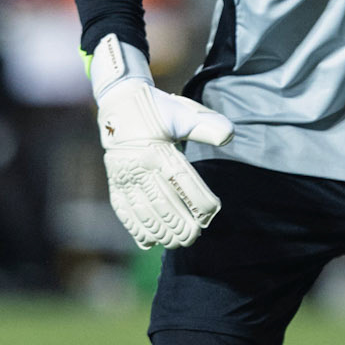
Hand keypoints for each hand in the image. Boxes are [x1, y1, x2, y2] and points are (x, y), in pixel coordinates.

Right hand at [90, 34, 233, 250]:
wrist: (119, 102)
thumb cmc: (159, 109)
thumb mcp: (184, 113)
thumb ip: (207, 126)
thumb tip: (229, 137)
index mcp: (158, 149)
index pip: (182, 180)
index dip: (198, 200)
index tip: (212, 213)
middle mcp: (140, 165)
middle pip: (161, 202)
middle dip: (179, 223)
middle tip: (194, 237)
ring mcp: (124, 175)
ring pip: (142, 210)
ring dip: (159, 230)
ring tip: (175, 242)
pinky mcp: (115, 181)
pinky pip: (123, 209)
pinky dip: (135, 227)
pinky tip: (148, 241)